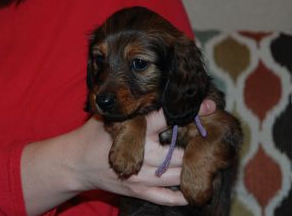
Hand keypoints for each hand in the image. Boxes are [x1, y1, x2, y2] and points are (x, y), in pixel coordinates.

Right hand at [75, 99, 215, 205]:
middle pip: (178, 152)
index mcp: (134, 131)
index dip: (189, 111)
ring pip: (176, 175)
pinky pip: (164, 197)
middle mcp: (141, 155)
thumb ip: (133, 108)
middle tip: (215, 138)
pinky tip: (195, 189)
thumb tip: (160, 93)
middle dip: (198, 145)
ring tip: (210, 162)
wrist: (76, 163)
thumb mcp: (111, 116)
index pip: (165, 118)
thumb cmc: (94, 135)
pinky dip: (182, 195)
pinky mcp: (137, 190)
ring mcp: (140, 177)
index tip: (210, 105)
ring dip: (194, 169)